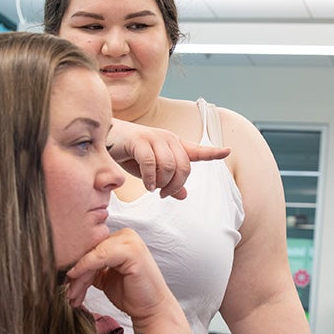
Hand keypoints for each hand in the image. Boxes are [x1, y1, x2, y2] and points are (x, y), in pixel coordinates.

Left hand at [64, 229, 173, 323]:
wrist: (152, 310)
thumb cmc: (132, 295)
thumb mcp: (105, 277)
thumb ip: (90, 268)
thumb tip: (65, 268)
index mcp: (120, 238)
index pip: (89, 247)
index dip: (74, 265)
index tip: (63, 283)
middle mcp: (126, 236)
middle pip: (89, 249)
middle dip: (75, 273)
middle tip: (67, 293)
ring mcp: (130, 241)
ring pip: (92, 254)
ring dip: (78, 277)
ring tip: (73, 296)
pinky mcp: (131, 251)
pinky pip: (99, 256)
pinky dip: (85, 268)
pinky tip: (76, 281)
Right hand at [108, 119, 231, 199]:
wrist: (106, 140)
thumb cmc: (130, 155)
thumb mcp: (152, 172)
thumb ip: (168, 182)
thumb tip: (184, 196)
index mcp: (174, 145)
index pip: (197, 151)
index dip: (213, 152)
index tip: (227, 151)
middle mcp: (168, 139)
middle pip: (184, 168)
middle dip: (176, 185)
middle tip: (164, 195)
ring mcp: (154, 138)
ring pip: (169, 167)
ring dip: (162, 183)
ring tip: (153, 189)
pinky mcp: (140, 141)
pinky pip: (152, 164)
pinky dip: (151, 178)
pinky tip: (147, 185)